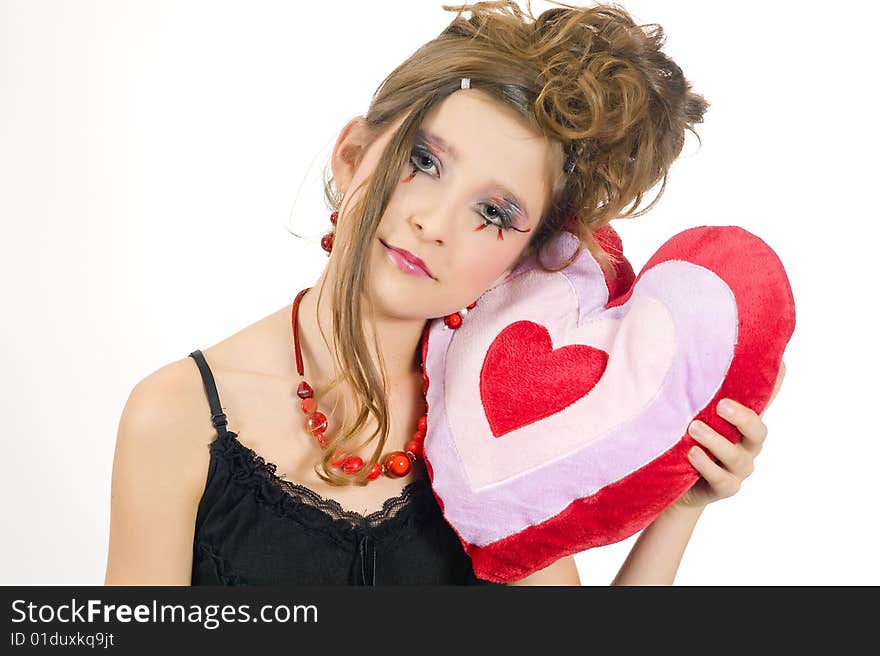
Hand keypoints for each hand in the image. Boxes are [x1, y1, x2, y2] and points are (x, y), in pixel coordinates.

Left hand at [673, 361, 785, 509]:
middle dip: (742, 418)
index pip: (764, 403)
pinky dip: (706, 465)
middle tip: (721, 405)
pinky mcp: (724, 487)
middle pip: (757, 431)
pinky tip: (692, 453)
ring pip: (736, 457)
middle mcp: (747, 446)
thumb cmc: (693, 440)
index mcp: (745, 424)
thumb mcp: (700, 414)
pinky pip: (721, 479)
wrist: (679, 484)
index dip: (774, 386)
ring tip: (694, 428)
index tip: (778, 364)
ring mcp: (738, 469)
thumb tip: (718, 355)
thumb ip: (709, 393)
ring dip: (716, 441)